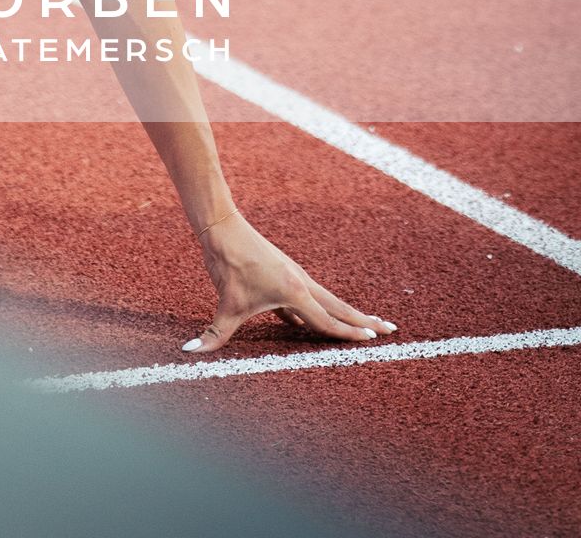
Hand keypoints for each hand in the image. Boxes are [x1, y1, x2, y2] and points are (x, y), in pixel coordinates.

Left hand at [183, 211, 397, 353]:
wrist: (223, 228)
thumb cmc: (227, 264)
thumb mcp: (224, 305)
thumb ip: (213, 334)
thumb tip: (189, 353)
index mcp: (295, 293)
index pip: (327, 321)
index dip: (350, 334)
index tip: (373, 341)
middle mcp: (302, 283)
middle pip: (339, 307)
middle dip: (364, 321)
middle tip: (391, 329)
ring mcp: (295, 276)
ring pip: (328, 300)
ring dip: (348, 312)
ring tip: (368, 322)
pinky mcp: (285, 273)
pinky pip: (310, 297)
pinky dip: (323, 309)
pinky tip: (319, 320)